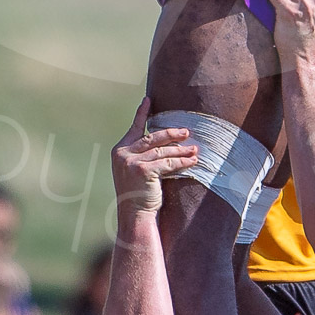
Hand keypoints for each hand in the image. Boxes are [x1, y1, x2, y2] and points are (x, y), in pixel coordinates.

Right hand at [110, 97, 198, 217]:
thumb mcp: (134, 170)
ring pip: (163, 150)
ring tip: (195, 149)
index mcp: (119, 150)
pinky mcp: (143, 170)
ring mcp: (132, 162)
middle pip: (153, 137)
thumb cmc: (138, 194)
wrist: (134, 216)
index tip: (148, 99)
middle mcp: (123, 154)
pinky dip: (183, 162)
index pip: (134, 127)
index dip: (142, 113)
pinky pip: (168, 163)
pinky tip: (193, 161)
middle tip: (187, 132)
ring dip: (181, 150)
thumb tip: (163, 139)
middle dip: (172, 134)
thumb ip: (142, 154)